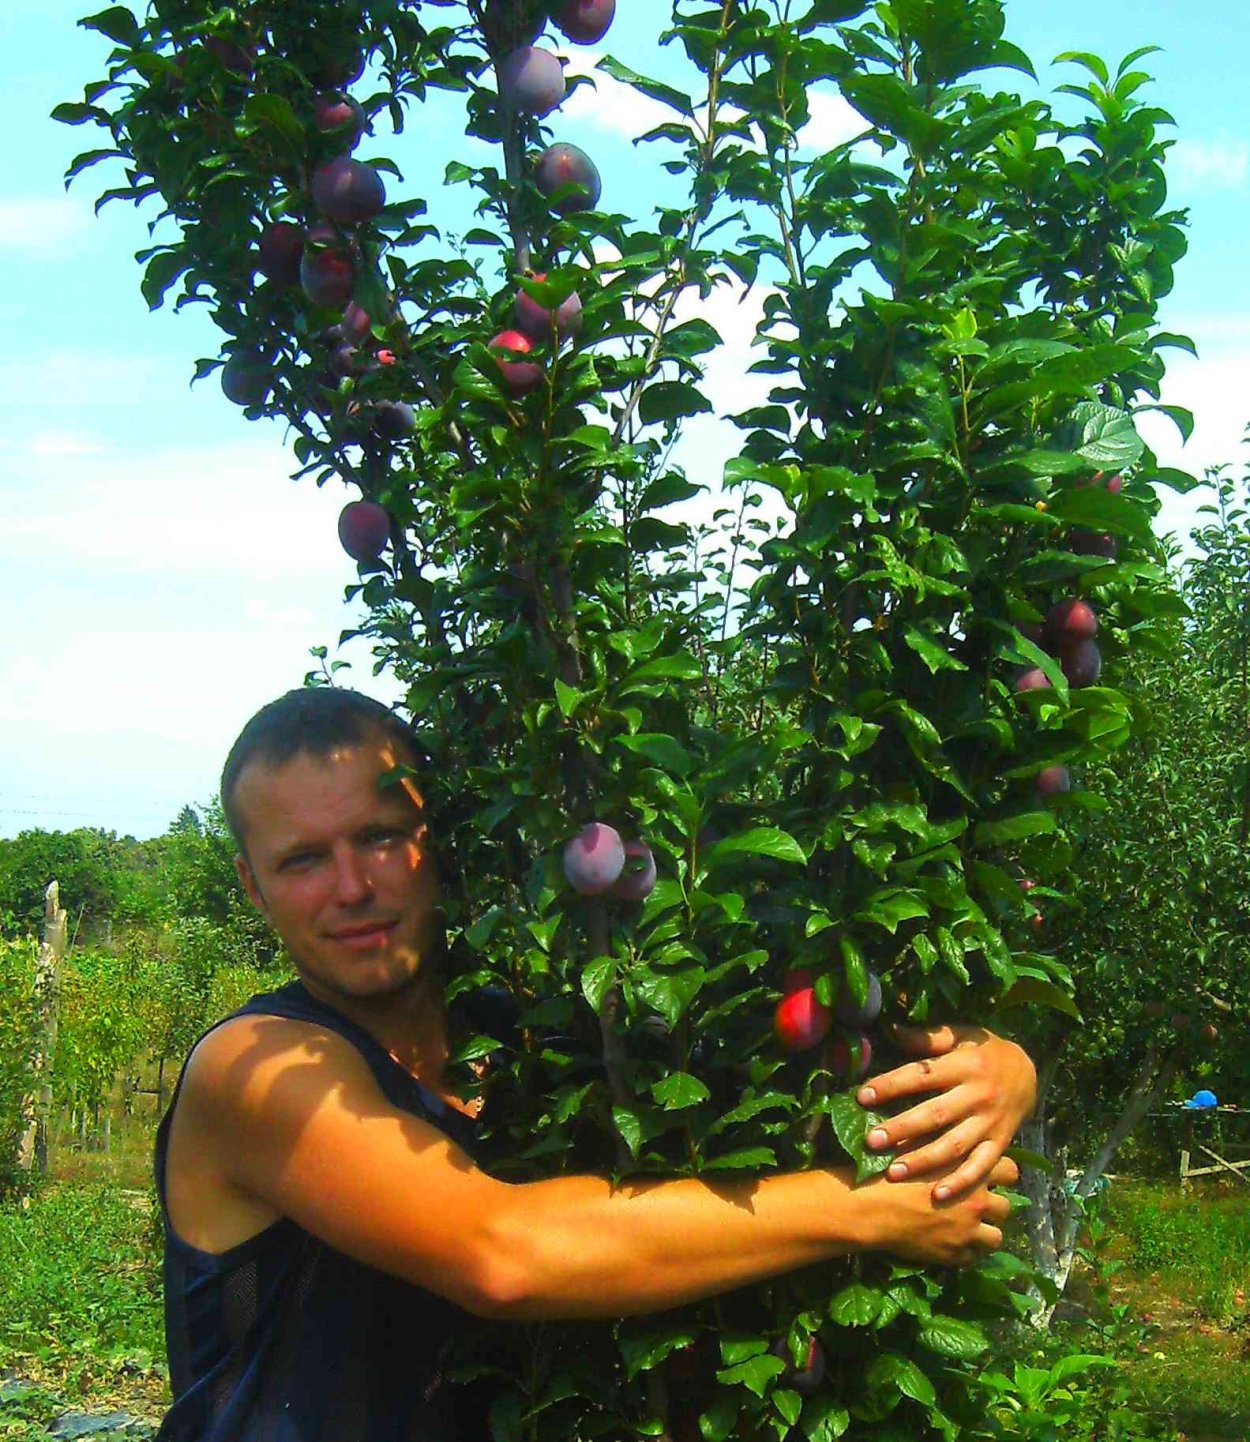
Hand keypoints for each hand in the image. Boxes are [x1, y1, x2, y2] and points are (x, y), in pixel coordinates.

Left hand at [856, 1024, 1036, 1201]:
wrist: (1029, 1074)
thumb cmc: (984, 1052)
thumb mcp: (961, 1035)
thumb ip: (929, 1037)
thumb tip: (892, 1031)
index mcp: (965, 1065)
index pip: (922, 1075)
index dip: (892, 1085)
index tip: (863, 1096)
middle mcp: (978, 1095)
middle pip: (936, 1115)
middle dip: (902, 1129)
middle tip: (871, 1141)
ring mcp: (990, 1122)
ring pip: (954, 1145)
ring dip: (923, 1160)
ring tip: (893, 1172)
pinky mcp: (1000, 1143)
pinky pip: (981, 1166)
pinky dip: (962, 1182)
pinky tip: (938, 1196)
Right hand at [863, 1154, 1018, 1267]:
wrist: (872, 1207)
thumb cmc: (892, 1169)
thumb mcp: (919, 1145)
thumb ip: (943, 1143)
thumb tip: (953, 1136)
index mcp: (973, 1171)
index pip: (1010, 1171)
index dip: (1000, 1174)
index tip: (988, 1176)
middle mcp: (978, 1201)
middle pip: (1005, 1207)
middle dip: (992, 1206)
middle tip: (974, 1204)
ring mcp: (969, 1231)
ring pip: (995, 1237)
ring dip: (984, 1232)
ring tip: (966, 1228)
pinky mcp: (956, 1254)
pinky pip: (973, 1256)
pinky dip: (966, 1250)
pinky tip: (950, 1242)